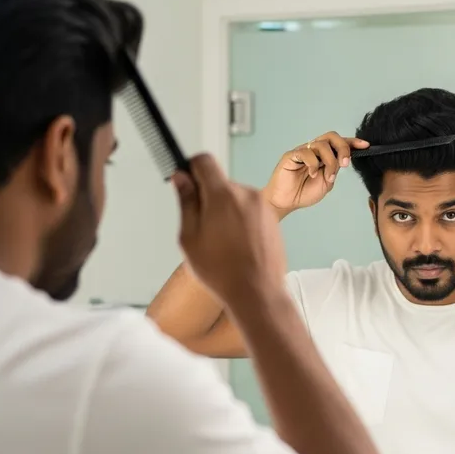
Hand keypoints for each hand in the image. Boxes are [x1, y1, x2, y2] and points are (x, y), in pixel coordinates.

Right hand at [173, 154, 285, 303]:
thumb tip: (181, 178)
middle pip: (220, 183)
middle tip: (203, 229)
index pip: (204, 161)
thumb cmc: (222, 272)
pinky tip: (238, 246)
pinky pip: (250, 210)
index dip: (191, 169)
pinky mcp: (272, 218)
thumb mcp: (190, 238)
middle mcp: (246, 194)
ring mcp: (263, 206)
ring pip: (235, 198)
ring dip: (226, 211)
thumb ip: (186, 202)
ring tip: (223, 243)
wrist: (257, 292)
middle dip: (208, 198)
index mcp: (223, 195)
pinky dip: (241, 221)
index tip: (186, 184)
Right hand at [263, 131, 369, 219]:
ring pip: (322, 144)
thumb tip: (342, 159)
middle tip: (345, 164)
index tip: (365, 145)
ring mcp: (303, 151)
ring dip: (329, 161)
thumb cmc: (304, 193)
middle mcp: (314, 151)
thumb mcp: (326, 183)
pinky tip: (311, 174)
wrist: (286, 202)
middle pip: (332, 137)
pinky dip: (313, 164)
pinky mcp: (291, 155)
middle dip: (343, 148)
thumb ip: (334, 170)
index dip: (352, 142)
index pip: (339, 143)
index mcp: (324, 156)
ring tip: (327, 177)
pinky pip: (306, 152)